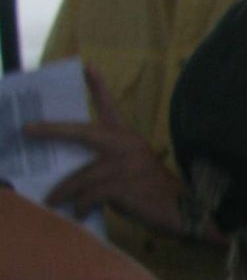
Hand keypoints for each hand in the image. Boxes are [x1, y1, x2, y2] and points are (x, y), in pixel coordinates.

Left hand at [30, 67, 200, 238]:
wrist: (184, 210)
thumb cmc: (154, 192)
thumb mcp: (132, 170)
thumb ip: (108, 164)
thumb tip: (71, 174)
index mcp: (128, 139)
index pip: (111, 108)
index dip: (99, 86)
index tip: (86, 66)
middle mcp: (126, 146)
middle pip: (82, 132)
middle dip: (52, 130)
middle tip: (28, 130)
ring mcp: (125, 165)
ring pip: (80, 175)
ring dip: (62, 191)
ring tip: (52, 201)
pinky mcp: (124, 186)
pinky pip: (90, 195)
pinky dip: (81, 206)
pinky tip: (78, 213)